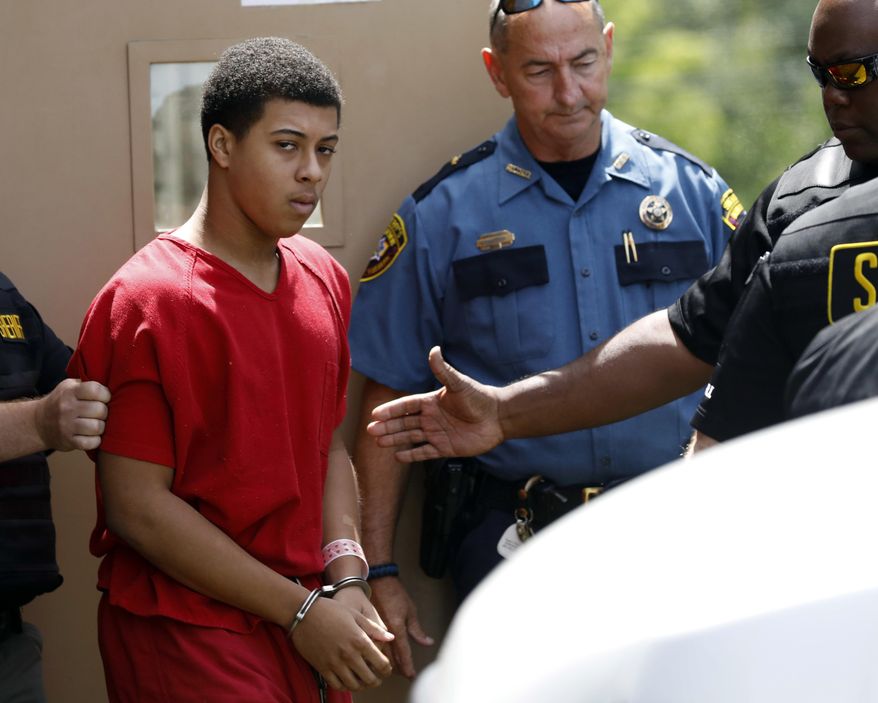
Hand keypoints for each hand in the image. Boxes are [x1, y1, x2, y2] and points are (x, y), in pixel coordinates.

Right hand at [35, 379, 110, 451]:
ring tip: (96, 424)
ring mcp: (66, 426)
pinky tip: (92, 436)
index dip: (105, 394)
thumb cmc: (61, 402)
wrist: (38, 423)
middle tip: (100, 413)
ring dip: (101, 427)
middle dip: (104, 412)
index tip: (104, 398)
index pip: (95, 390)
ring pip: (97, 427)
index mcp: (70, 392)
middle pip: (100, 410)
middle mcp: (67, 408)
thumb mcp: (69, 386)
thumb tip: (111, 382)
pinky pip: (90, 443)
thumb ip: (87, 383)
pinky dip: (95, 441)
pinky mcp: (68, 441)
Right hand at [291, 594, 393, 691]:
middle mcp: (349, 655)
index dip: (387, 669)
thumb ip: (374, 629)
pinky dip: (345, 686)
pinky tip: (348, 680)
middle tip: (377, 678)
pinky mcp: (322, 668)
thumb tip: (390, 638)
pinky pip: (337, 685)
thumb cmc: (330, 610)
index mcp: (359, 641)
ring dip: (362, 686)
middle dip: (377, 680)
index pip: (381, 663)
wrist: (304, 613)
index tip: (386, 669)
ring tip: (363, 681)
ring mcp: (335, 663)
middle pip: (370, 678)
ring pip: (354, 685)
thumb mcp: (355, 614)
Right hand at [367, 347, 503, 462]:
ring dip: (394, 439)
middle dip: (387, 426)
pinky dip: (411, 455)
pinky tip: (397, 456)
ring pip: (410, 437)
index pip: (406, 405)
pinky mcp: (445, 448)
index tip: (375, 413)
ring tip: (378, 442)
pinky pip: (424, 452)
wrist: (498, 417)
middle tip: (371, 430)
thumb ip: (444, 370)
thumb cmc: (479, 398)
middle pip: (404, 422)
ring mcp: (437, 433)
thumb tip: (434, 350)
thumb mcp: (459, 384)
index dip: (391, 409)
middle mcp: (431, 418)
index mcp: (431, 402)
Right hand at [369, 576, 433, 677]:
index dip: (408, 666)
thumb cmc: (395, 593)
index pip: (403, 652)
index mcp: (396, 627)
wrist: (378, 580)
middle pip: (391, 657)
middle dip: (398, 668)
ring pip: (381, 654)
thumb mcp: (410, 610)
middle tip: (405, 674)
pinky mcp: (367, 628)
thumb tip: (427, 643)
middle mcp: (384, 632)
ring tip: (396, 670)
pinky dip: (379, 655)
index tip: (412, 675)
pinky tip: (381, 658)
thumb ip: (417, 630)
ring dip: (388, 663)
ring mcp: (374, 630)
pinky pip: (373, 646)